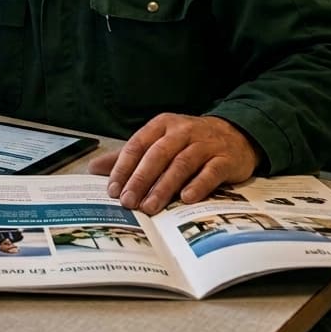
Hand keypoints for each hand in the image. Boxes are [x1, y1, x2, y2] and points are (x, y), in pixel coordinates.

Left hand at [88, 114, 261, 214]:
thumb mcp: (159, 142)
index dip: (123, 168)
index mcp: (162, 125)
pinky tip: (186, 199)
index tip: (113, 190)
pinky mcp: (225, 159)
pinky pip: (210, 171)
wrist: (237, 135)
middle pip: (157, 155)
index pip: (137, 145)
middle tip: (128, 202)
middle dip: (140, 179)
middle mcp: (183, 131)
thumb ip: (129, 156)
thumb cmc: (190, 142)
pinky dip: (198, 185)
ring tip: (150, 207)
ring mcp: (206, 144)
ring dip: (164, 187)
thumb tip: (93, 168)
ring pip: (181, 164)